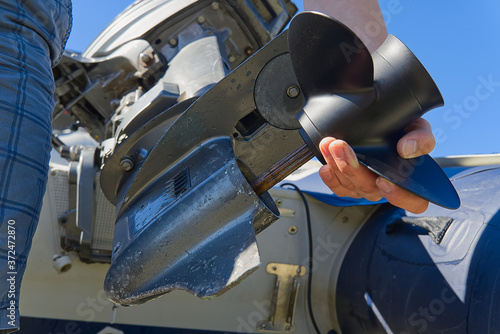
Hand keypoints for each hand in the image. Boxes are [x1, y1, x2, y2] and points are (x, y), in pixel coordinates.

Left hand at [318, 118, 434, 213]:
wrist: (387, 131)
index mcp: (410, 181)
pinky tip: (325, 166)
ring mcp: (368, 187)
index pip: (414, 202)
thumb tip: (407, 149)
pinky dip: (330, 179)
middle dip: (352, 168)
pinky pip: (340, 189)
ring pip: (352, 186)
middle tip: (340, 147)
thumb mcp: (419, 130)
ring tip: (330, 145)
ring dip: (337, 165)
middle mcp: (388, 188)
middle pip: (371, 188)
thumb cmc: (406, 135)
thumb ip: (421, 139)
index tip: (383, 179)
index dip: (399, 196)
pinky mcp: (352, 185)